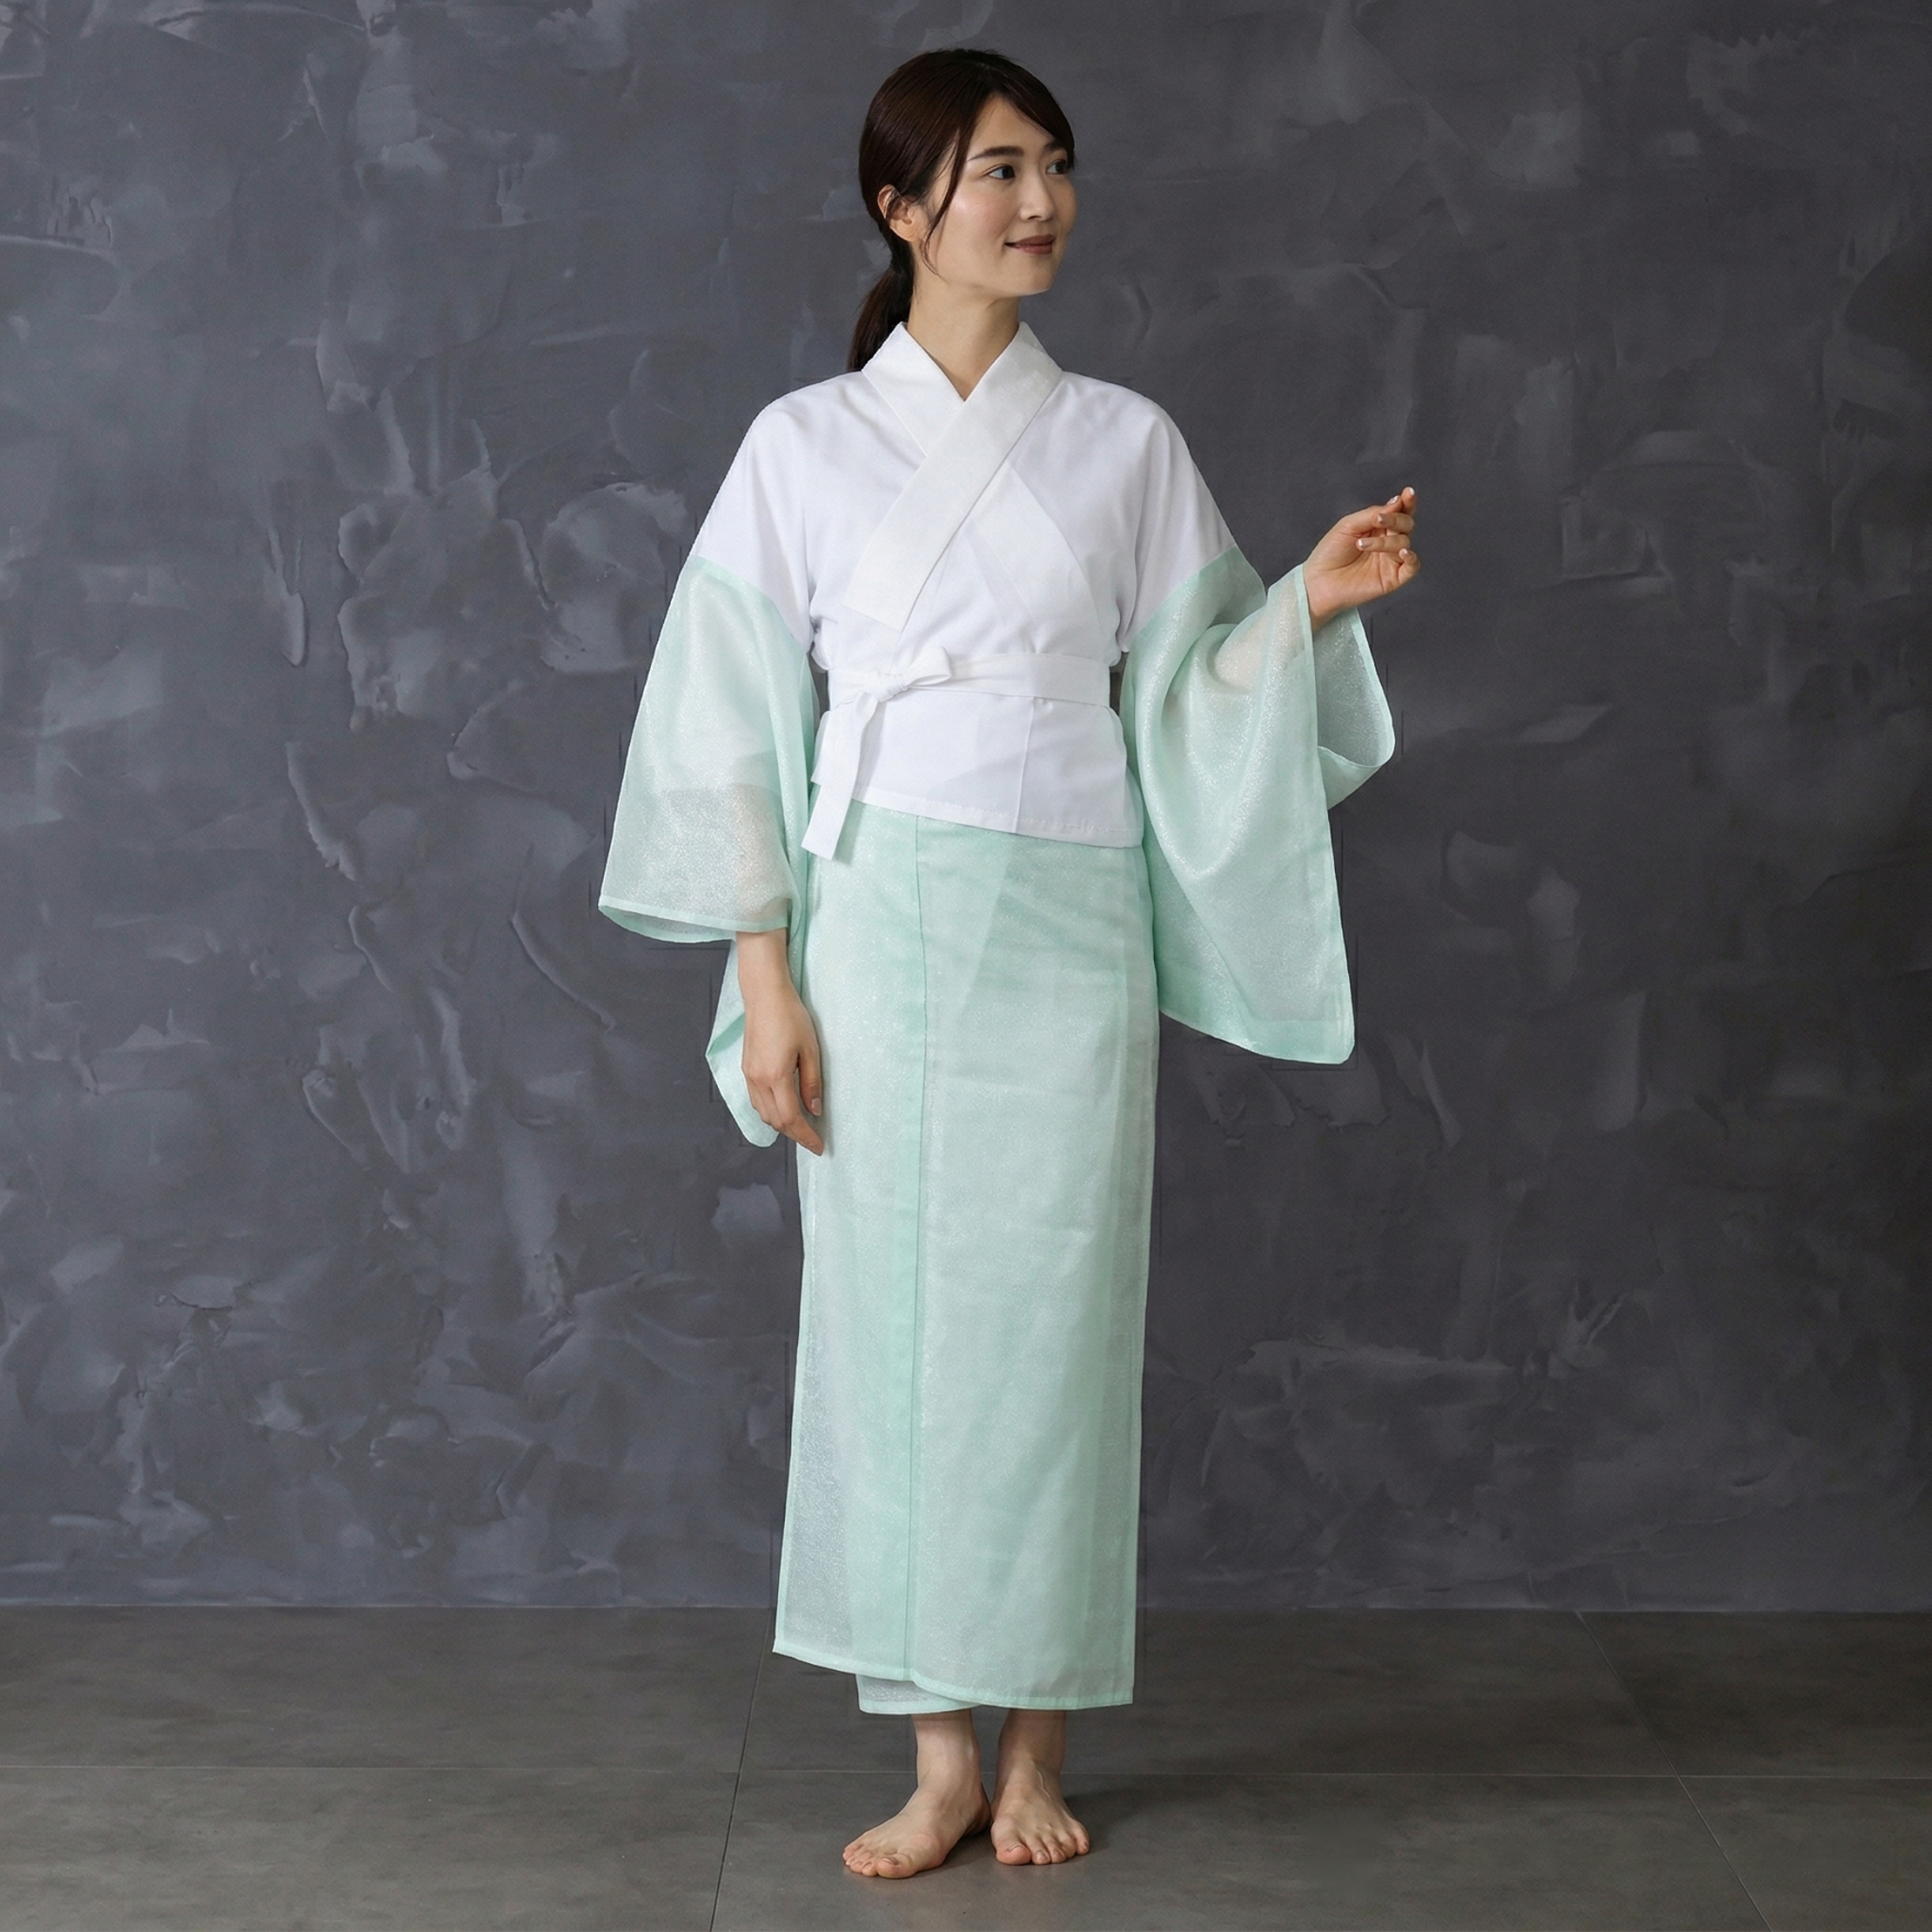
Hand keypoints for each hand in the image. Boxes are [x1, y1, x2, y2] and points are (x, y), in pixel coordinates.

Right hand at [736, 928, 823, 1154]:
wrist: (764, 995)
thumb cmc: (792, 1017)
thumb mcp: (811, 1050)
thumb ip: (812, 1083)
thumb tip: (815, 1111)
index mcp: (776, 1076)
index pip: (791, 1118)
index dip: (805, 1137)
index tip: (819, 1147)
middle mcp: (758, 1081)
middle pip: (775, 1121)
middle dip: (795, 1134)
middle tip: (813, 1139)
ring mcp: (749, 1076)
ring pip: (763, 1113)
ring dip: (781, 1124)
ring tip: (801, 1126)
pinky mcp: (746, 1069)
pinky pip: (756, 1101)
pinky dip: (770, 1111)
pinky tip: (783, 1108)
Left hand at [1302, 485, 1419, 626]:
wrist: (1318, 582)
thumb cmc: (1330, 553)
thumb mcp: (1349, 525)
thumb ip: (1372, 514)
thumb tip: (1397, 502)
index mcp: (1378, 527)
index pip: (1399, 511)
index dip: (1407, 501)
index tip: (1408, 492)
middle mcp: (1387, 541)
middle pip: (1406, 524)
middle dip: (1395, 518)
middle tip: (1378, 520)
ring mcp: (1391, 560)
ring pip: (1404, 542)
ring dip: (1385, 541)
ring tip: (1361, 545)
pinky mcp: (1393, 578)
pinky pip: (1413, 566)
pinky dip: (1412, 558)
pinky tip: (1403, 552)